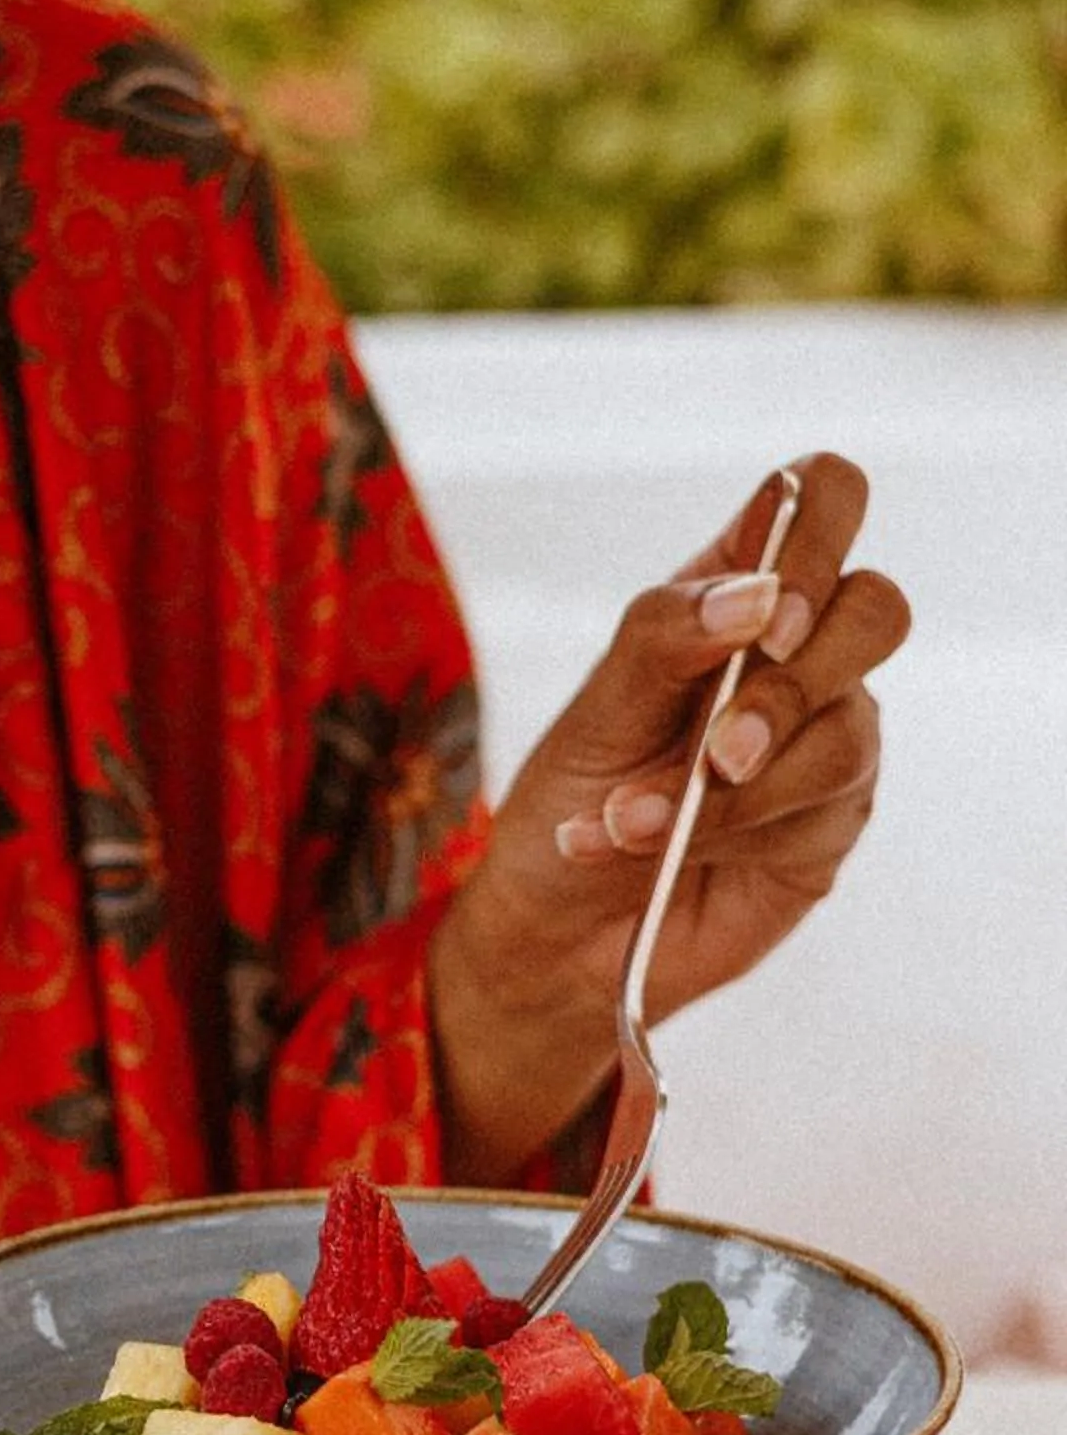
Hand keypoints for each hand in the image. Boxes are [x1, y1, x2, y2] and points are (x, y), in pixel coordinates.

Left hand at [429, 452, 910, 1181]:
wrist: (557, 936)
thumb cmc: (567, 803)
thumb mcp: (594, 711)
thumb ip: (664, 638)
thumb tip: (753, 597)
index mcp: (736, 594)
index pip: (823, 498)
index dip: (813, 535)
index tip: (761, 615)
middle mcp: (797, 657)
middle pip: (877, 607)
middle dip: (789, 679)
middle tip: (716, 743)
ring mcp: (826, 740)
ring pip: (846, 726)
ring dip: (735, 779)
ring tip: (635, 819)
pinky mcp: (831, 824)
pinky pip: (823, 808)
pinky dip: (729, 829)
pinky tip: (662, 849)